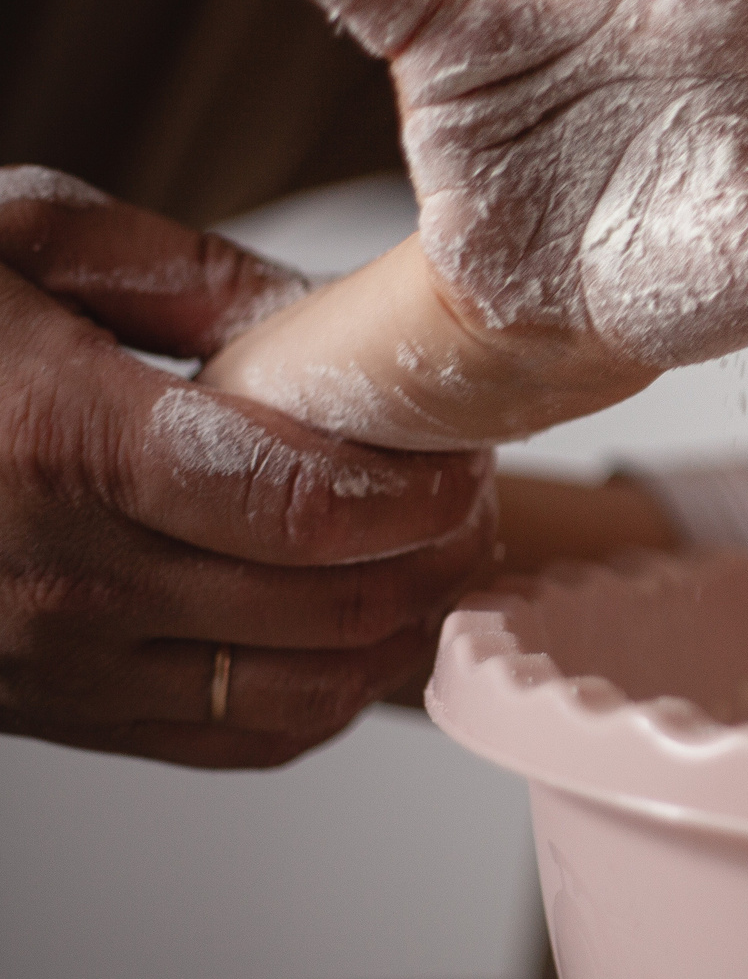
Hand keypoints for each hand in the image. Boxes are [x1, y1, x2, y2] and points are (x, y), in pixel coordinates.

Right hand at [0, 169, 491, 767]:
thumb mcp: (21, 240)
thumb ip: (192, 274)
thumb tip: (337, 321)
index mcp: (60, 444)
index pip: (302, 508)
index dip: (418, 493)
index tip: (466, 454)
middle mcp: (60, 576)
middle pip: (327, 605)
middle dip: (435, 555)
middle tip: (472, 495)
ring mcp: (56, 663)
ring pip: (304, 689)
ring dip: (400, 629)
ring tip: (433, 555)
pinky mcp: (58, 714)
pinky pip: (243, 738)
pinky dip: (332, 692)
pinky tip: (358, 621)